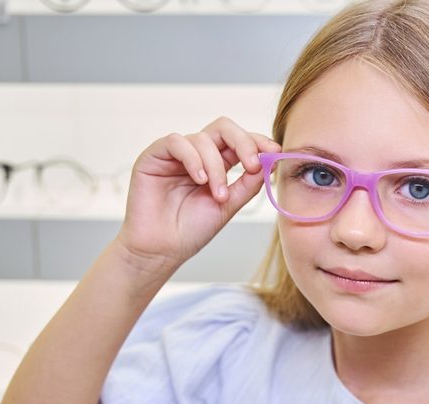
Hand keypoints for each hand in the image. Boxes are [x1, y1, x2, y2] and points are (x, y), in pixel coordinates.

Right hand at [116, 116, 280, 272]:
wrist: (162, 250)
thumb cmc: (190, 231)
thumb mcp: (228, 206)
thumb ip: (247, 184)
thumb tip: (269, 162)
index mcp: (217, 164)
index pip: (239, 141)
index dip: (258, 142)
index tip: (274, 152)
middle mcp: (197, 154)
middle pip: (224, 128)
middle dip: (243, 142)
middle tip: (252, 165)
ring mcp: (176, 154)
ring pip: (203, 138)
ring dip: (217, 166)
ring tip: (218, 194)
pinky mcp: (154, 156)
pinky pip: (177, 142)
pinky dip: (193, 159)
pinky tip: (200, 180)